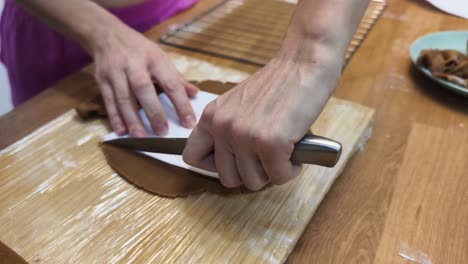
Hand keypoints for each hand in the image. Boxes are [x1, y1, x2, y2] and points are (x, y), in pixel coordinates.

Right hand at [90, 23, 197, 135]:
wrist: (107, 35)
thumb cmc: (139, 49)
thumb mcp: (160, 57)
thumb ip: (176, 77)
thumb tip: (195, 94)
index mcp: (154, 58)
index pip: (170, 82)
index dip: (181, 103)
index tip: (189, 122)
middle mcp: (133, 64)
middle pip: (143, 89)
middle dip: (154, 112)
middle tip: (163, 132)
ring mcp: (115, 72)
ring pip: (123, 98)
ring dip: (132, 119)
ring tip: (141, 136)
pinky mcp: (102, 80)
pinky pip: (109, 101)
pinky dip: (115, 118)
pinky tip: (122, 131)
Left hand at [183, 57, 340, 189]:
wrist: (304, 63)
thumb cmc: (278, 84)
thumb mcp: (238, 104)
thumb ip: (228, 129)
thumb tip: (231, 162)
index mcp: (211, 116)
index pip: (192, 157)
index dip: (214, 166)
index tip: (234, 160)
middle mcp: (223, 127)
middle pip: (228, 178)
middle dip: (250, 173)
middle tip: (265, 157)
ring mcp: (245, 136)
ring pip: (254, 182)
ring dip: (271, 171)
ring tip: (282, 150)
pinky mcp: (270, 144)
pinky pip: (279, 177)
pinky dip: (291, 169)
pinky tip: (294, 150)